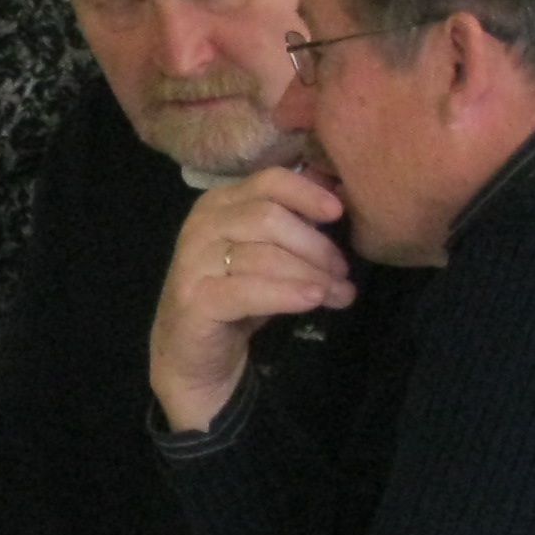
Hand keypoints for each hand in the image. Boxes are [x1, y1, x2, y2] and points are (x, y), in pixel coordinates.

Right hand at [152, 166, 352, 433]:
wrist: (191, 354)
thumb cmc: (236, 298)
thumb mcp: (266, 254)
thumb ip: (293, 225)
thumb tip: (340, 197)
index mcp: (219, 204)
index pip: (268, 181)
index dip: (307, 193)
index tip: (339, 212)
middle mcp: (202, 226)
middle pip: (269, 218)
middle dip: (315, 245)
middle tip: (343, 271)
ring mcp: (194, 262)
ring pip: (263, 255)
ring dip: (311, 274)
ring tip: (340, 293)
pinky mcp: (195, 300)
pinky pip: (249, 290)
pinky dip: (287, 293)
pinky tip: (314, 300)